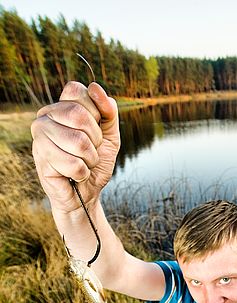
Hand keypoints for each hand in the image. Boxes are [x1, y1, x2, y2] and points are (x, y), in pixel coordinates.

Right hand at [31, 81, 119, 212]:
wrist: (85, 193)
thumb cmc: (95, 164)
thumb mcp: (110, 136)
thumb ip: (109, 112)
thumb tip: (95, 88)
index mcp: (61, 106)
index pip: (78, 91)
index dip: (95, 113)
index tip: (96, 130)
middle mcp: (46, 116)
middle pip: (78, 115)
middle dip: (95, 139)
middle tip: (91, 151)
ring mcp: (39, 136)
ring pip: (78, 141)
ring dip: (90, 159)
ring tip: (83, 163)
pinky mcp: (40, 157)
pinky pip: (73, 163)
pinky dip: (82, 173)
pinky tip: (74, 174)